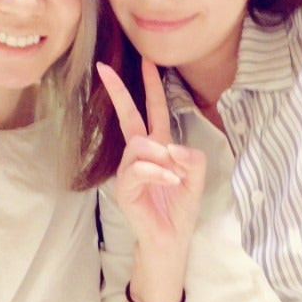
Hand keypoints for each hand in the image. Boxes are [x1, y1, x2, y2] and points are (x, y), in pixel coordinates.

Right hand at [96, 59, 205, 253]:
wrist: (170, 240)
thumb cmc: (180, 208)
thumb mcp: (197, 177)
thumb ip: (192, 156)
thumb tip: (170, 147)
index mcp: (159, 147)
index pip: (153, 111)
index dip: (151, 87)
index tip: (147, 62)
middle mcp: (141, 154)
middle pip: (128, 116)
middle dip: (119, 92)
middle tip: (104, 68)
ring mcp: (129, 170)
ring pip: (139, 145)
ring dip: (160, 157)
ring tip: (173, 177)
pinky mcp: (123, 187)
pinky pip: (138, 168)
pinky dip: (157, 172)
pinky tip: (169, 181)